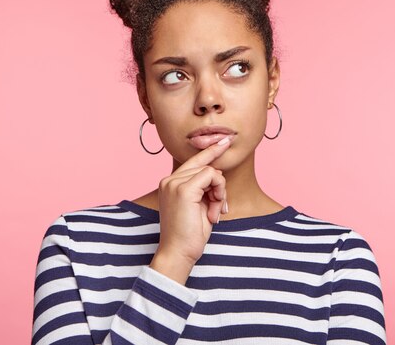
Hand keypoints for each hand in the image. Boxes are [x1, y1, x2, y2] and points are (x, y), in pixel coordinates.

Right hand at [150, 136, 232, 283]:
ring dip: (220, 192)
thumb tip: (217, 172)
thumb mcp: (200, 206)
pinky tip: (213, 210)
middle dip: (219, 187)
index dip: (211, 150)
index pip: (194, 161)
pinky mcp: (183, 189)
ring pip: (211, 171)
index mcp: (170, 183)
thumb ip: (204, 188)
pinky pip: (212, 176)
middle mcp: (169, 180)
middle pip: (206, 167)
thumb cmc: (190, 234)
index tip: (224, 141)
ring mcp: (174, 183)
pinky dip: (219, 192)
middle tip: (217, 209)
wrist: (179, 252)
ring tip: (213, 212)